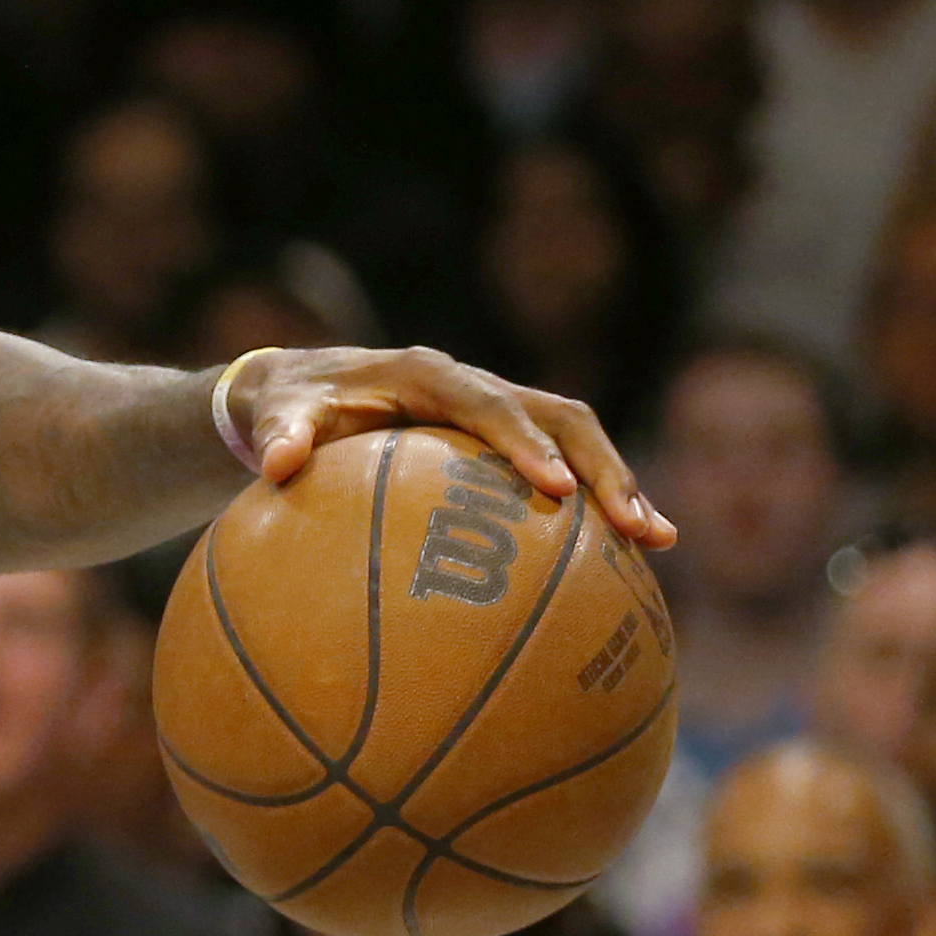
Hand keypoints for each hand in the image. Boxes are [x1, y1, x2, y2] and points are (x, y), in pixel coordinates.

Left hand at [230, 347, 672, 547]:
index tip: (553, 486)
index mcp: (428, 374)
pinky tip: (625, 561)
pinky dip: (595, 505)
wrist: (305, 388)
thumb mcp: (278, 416)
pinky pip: (563, 467)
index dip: (524, 441)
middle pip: (561, 416)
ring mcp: (500, 410)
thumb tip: (276, 464)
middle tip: (635, 524)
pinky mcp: (509, 439)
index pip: (487, 404)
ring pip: (577, 439)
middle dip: (602, 467)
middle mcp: (476, 385)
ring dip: (620, 484)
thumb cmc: (291, 407)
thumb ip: (279, 435)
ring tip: (658, 541)